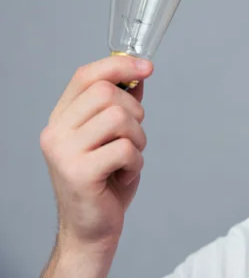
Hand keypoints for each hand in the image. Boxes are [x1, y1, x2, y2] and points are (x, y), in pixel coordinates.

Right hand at [40, 55, 153, 252]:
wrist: (91, 228)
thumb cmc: (104, 181)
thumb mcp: (112, 137)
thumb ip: (121, 106)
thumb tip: (138, 74)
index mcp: (62, 118)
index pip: (86, 75)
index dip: (119, 65)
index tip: (147, 68)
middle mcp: (56, 131)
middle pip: (107, 93)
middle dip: (135, 113)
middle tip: (133, 138)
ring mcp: (64, 151)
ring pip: (119, 118)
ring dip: (138, 139)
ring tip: (128, 158)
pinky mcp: (79, 172)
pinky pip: (125, 149)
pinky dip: (136, 162)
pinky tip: (125, 175)